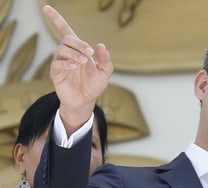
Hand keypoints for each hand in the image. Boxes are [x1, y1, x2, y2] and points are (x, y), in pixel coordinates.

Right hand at [43, 5, 112, 128]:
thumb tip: (100, 45)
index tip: (46, 7)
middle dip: (79, 43)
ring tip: (83, 62)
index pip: (64, 30)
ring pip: (61, 50)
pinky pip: (57, 64)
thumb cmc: (94, 85)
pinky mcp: (56, 73)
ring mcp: (60, 62)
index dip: (56, 18)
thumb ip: (105, 59)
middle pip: (67, 39)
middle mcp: (67, 53)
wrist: (86, 101)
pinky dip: (66, 63)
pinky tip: (74, 67)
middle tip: (89, 53)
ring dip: (74, 54)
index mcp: (77, 49)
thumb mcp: (105, 72)